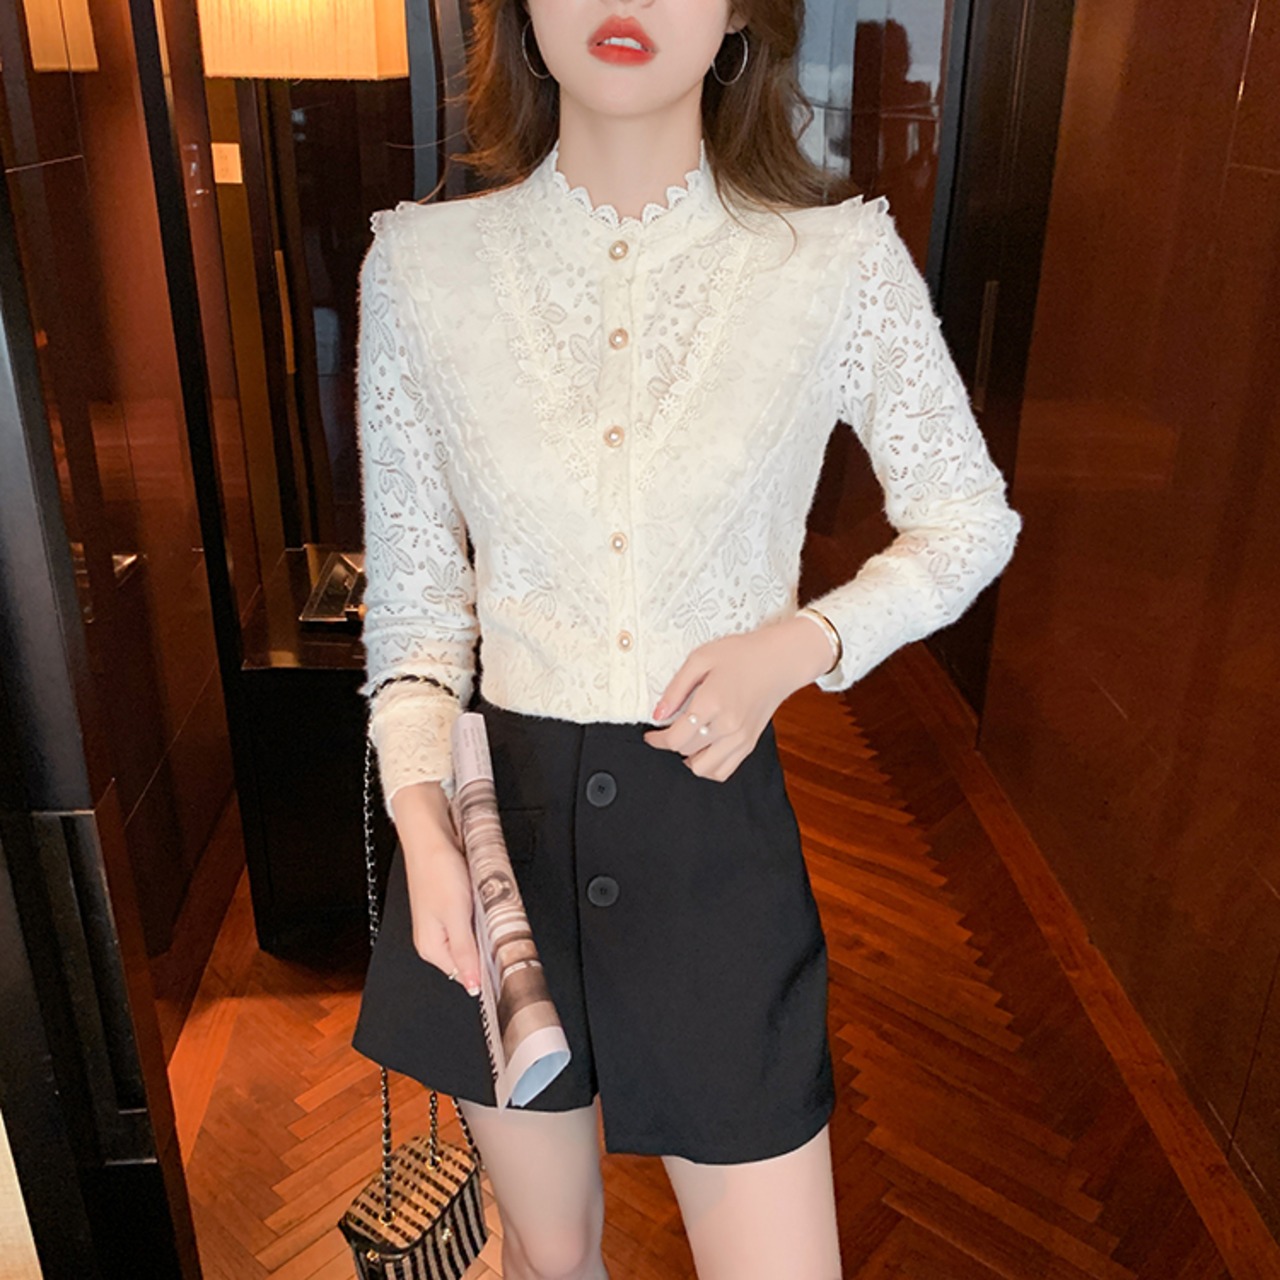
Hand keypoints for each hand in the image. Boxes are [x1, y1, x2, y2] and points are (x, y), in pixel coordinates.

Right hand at [391, 781, 481, 994]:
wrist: (431, 835)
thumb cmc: (437, 870)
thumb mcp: (455, 916)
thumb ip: (464, 952)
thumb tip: (471, 986)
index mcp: (431, 947)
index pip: (465, 974)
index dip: (486, 969)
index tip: (505, 960)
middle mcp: (434, 938)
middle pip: (469, 956)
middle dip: (486, 945)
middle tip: (497, 927)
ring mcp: (442, 921)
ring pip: (472, 936)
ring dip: (485, 928)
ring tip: (488, 910)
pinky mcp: (450, 905)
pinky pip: (471, 919)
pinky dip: (481, 913)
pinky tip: (484, 902)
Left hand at [642, 616, 835, 781]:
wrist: (779, 661)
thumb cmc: (741, 655)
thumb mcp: (700, 659)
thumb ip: (676, 689)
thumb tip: (658, 715)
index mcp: (712, 702)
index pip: (675, 738)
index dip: (656, 740)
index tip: (651, 735)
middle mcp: (727, 725)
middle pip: (686, 752)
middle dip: (671, 743)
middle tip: (669, 730)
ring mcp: (740, 738)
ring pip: (704, 769)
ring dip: (689, 759)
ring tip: (686, 741)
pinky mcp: (749, 744)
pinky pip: (723, 771)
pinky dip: (709, 767)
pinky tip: (703, 750)